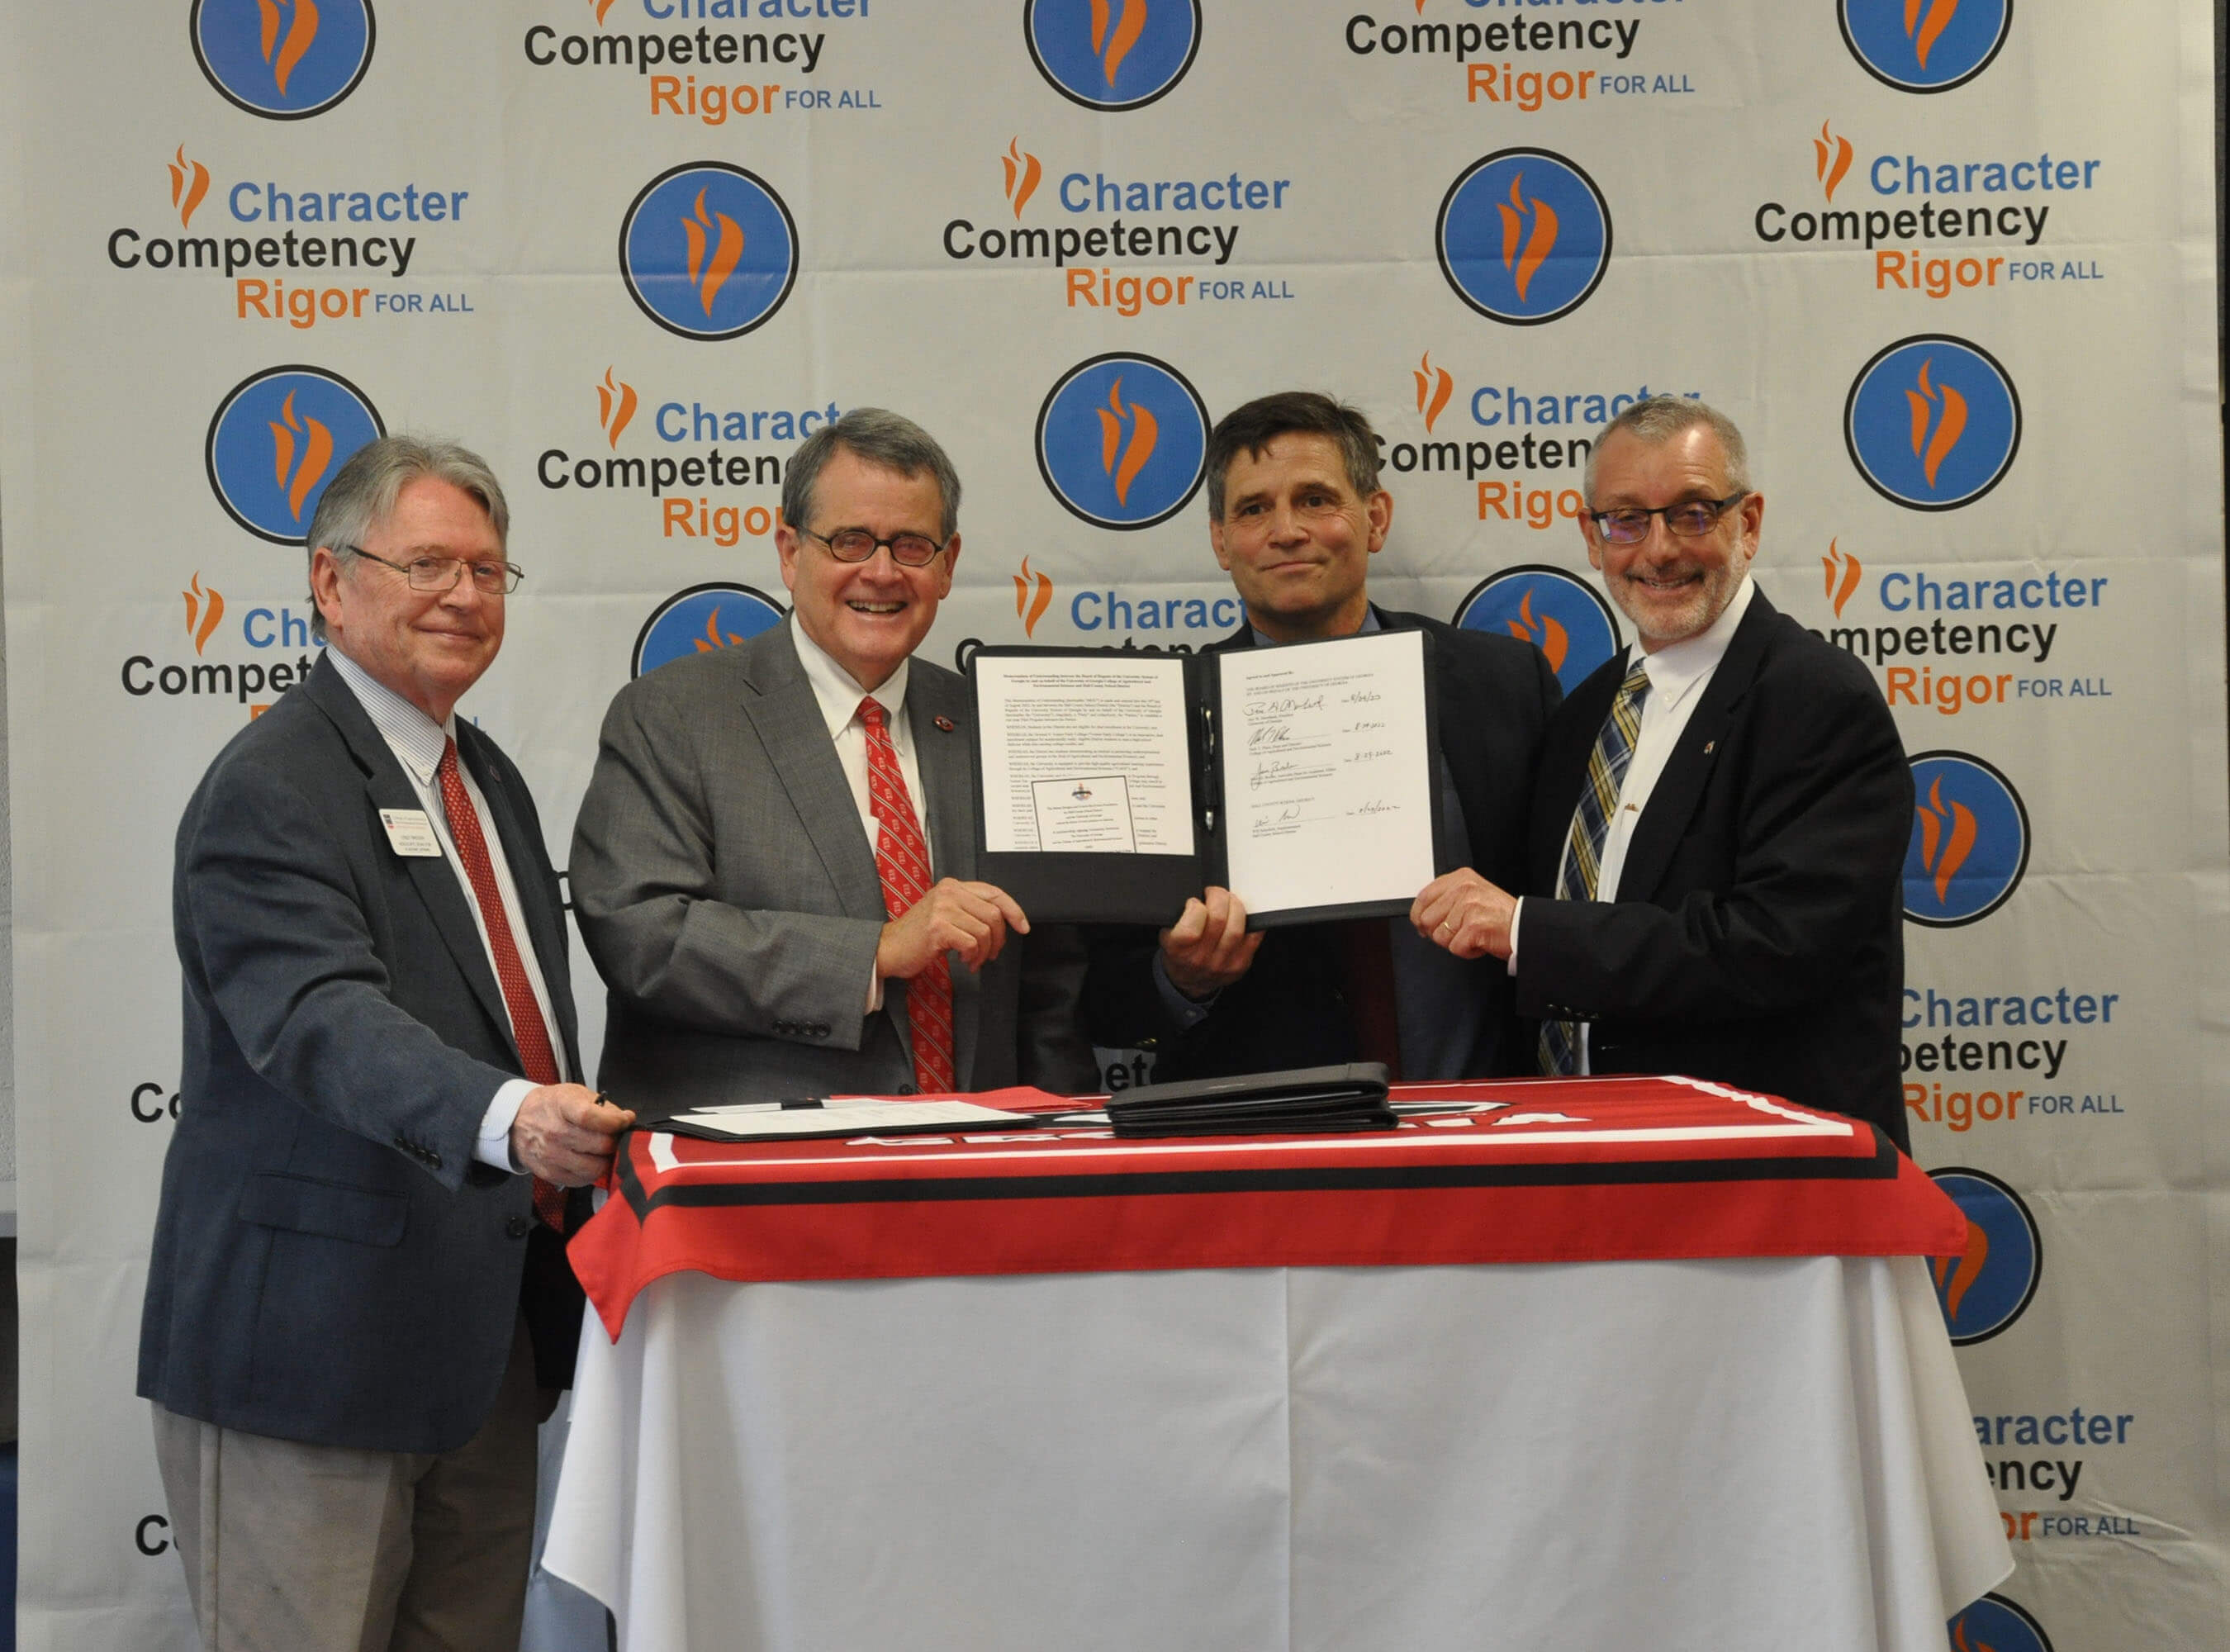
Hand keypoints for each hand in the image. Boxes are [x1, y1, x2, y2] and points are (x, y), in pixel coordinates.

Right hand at [510, 1084, 634, 1185]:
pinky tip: (590, 1160)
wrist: (518, 1120)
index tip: (625, 1120)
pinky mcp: (549, 1173)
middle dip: (615, 1141)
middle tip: (616, 1137)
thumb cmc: (551, 1105)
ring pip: (594, 1167)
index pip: (591, 1117)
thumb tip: (625, 1119)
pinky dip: (591, 1173)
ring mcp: (551, 1155)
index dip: (615, 1121)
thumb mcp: (575, 1093)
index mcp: (562, 1106)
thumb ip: (603, 1106)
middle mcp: (554, 1132)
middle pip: (599, 1145)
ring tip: (604, 1151)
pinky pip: (581, 1180)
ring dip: (606, 1160)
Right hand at [877, 879, 1028, 978]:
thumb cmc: (918, 936)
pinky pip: (972, 943)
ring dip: (984, 952)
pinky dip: (973, 957)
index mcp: (952, 886)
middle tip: (992, 954)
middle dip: (999, 939)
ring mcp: (942, 908)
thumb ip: (970, 910)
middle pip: (994, 914)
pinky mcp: (938, 928)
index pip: (995, 892)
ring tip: (973, 960)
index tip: (1023, 927)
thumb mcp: (945, 913)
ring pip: (985, 931)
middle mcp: (948, 892)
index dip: (1014, 910)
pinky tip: (964, 961)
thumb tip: (1003, 922)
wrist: (888, 948)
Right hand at [1159, 886, 1262, 999]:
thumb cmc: (1179, 954)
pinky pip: (1253, 937)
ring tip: (1229, 901)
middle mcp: (1200, 959)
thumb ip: (1178, 917)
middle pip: (1218, 920)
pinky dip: (1251, 921)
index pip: (1191, 927)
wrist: (1189, 982)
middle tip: (1215, 893)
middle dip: (1219, 898)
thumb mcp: (1166, 935)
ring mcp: (1222, 963)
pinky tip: (1242, 916)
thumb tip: (1196, 895)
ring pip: (1236, 927)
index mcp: (1178, 950)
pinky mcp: (1240, 964)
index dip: (1195, 907)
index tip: (1194, 902)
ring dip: (1235, 906)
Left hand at [1411, 869, 1516, 960]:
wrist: (1525, 926)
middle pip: (1427, 920)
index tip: (1424, 926)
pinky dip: (1467, 951)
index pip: (1423, 897)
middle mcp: (1463, 889)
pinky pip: (1455, 948)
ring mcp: (1468, 907)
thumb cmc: (1500, 915)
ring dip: (1455, 942)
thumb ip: (1447, 899)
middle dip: (1439, 932)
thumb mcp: (1472, 894)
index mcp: (1460, 878)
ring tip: (1473, 934)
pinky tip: (1480, 942)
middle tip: (1458, 932)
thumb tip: (1421, 917)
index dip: (1420, 917)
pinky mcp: (1474, 926)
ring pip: (1439, 936)